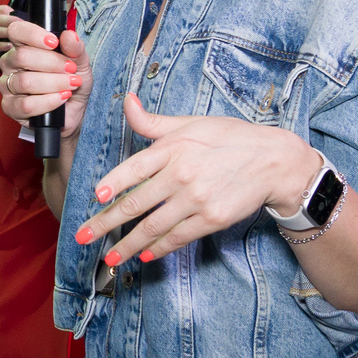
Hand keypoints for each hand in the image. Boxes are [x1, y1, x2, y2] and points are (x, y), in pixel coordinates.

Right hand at [0, 3, 17, 59]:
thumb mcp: (3, 26)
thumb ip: (10, 21)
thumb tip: (23, 21)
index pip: (1, 9)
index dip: (13, 14)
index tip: (22, 20)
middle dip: (11, 22)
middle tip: (22, 27)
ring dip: (7, 33)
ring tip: (17, 36)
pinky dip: (2, 45)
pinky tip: (9, 46)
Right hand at [0, 16, 87, 129]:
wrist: (73, 111)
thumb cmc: (71, 83)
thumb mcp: (80, 63)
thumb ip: (75, 49)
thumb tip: (69, 35)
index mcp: (23, 46)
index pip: (16, 32)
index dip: (33, 34)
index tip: (54, 42)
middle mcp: (10, 64)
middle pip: (22, 56)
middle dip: (52, 63)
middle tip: (71, 69)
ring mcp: (7, 86)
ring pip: (25, 81)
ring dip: (53, 83)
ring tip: (71, 85)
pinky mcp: (10, 107)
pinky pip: (26, 105)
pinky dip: (48, 102)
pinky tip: (61, 99)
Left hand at [72, 93, 316, 264]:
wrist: (274, 162)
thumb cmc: (229, 138)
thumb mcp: (191, 123)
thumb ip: (153, 121)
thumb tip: (126, 100)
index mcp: (174, 148)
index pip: (134, 168)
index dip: (113, 183)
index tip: (95, 197)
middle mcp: (182, 174)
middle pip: (135, 203)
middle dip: (105, 224)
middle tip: (83, 236)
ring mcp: (196, 200)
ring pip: (153, 227)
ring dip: (127, 245)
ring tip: (109, 257)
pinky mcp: (212, 219)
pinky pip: (178, 237)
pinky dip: (159, 248)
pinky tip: (144, 254)